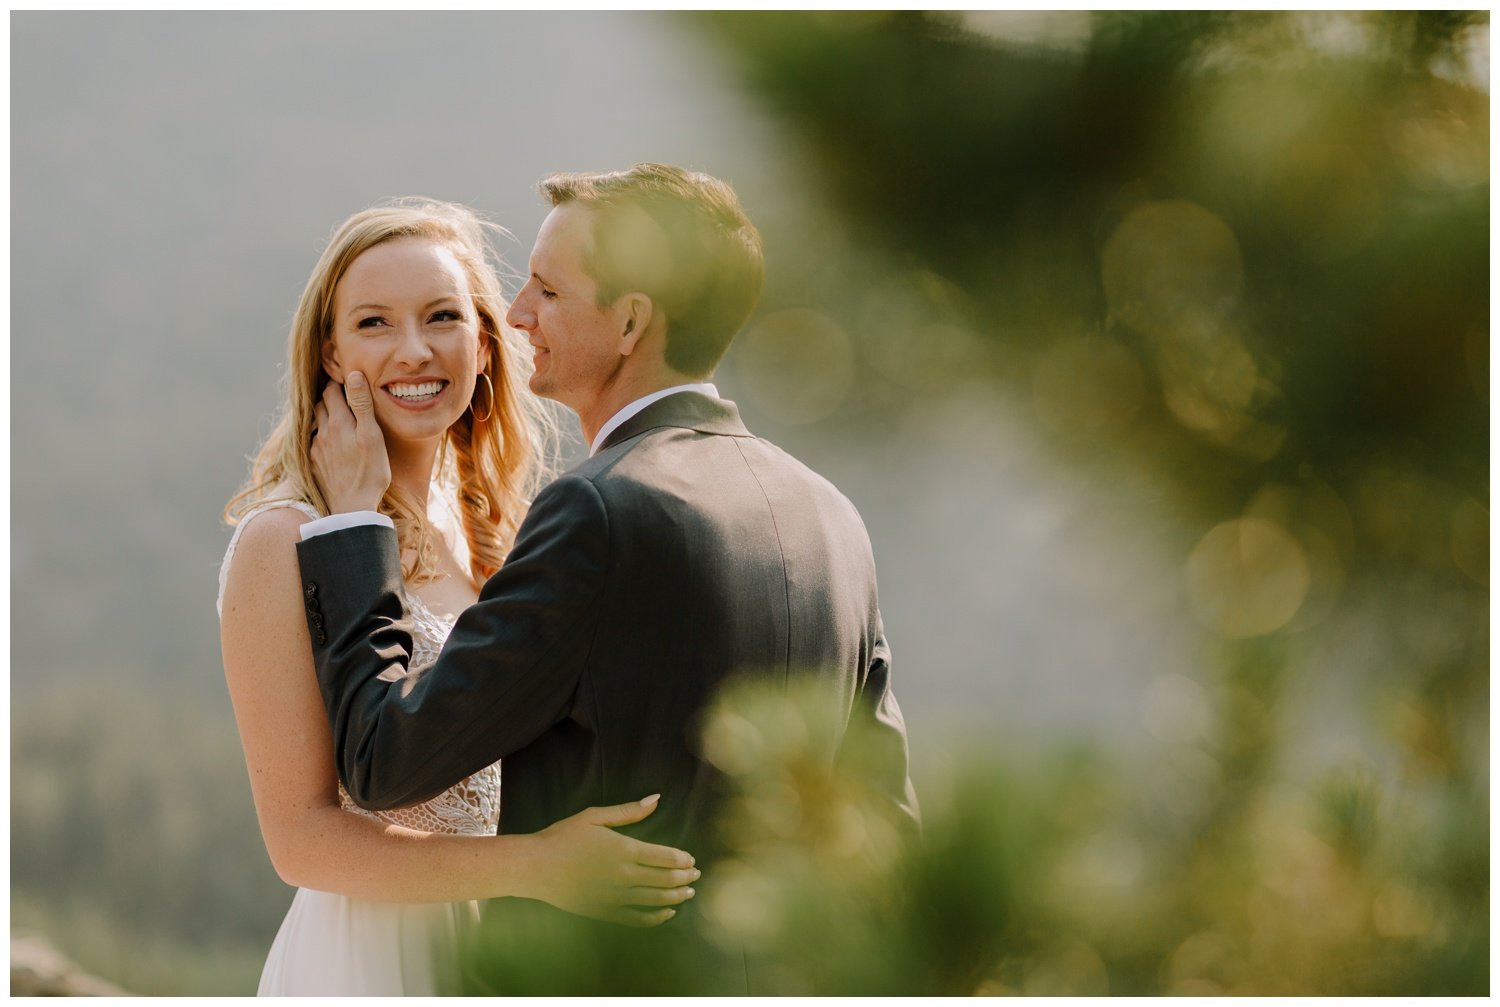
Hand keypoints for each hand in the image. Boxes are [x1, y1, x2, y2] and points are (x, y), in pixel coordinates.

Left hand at [311, 372, 390, 513]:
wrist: (352, 508)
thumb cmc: (370, 472)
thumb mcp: (372, 436)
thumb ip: (361, 404)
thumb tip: (354, 374)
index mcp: (337, 422)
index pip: (331, 391)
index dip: (338, 381)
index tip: (347, 377)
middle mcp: (322, 433)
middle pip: (321, 404)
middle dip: (330, 396)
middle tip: (343, 393)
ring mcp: (316, 449)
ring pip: (316, 423)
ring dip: (325, 415)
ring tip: (339, 415)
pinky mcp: (314, 464)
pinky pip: (315, 442)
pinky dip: (323, 435)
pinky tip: (333, 442)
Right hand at [523, 795, 700, 927]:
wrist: (535, 867)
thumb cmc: (563, 837)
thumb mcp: (595, 816)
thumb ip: (628, 811)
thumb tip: (656, 798)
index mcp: (624, 850)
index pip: (665, 857)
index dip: (682, 860)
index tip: (692, 860)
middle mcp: (624, 875)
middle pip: (665, 880)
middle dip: (685, 878)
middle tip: (696, 875)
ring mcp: (615, 897)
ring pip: (655, 900)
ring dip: (677, 897)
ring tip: (689, 893)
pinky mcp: (605, 912)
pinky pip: (637, 919)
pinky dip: (656, 918)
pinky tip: (667, 913)